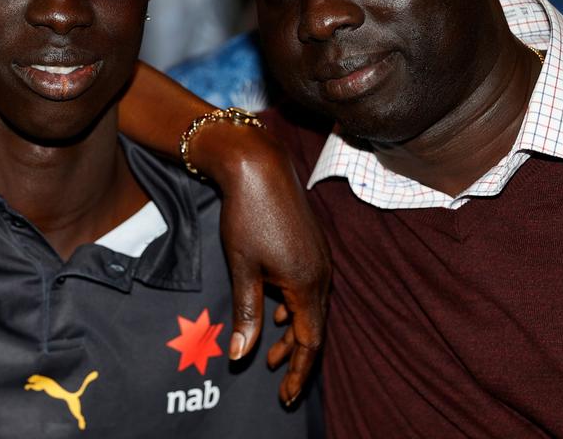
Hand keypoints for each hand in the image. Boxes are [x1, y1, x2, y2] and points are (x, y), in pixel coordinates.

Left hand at [193, 119, 329, 404]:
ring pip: (310, 308)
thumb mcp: (242, 268)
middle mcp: (321, 274)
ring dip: (292, 331)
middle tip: (275, 379)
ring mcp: (319, 259)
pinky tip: (275, 310)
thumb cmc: (247, 215)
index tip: (285, 395)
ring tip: (269, 351)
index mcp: (306, 284)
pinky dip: (292, 307)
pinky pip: (308, 288)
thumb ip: (246, 313)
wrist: (259, 166)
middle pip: (313, 327)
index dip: (297, 371)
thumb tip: (242, 356)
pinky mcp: (311, 247)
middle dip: (294, 355)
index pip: (309, 342)